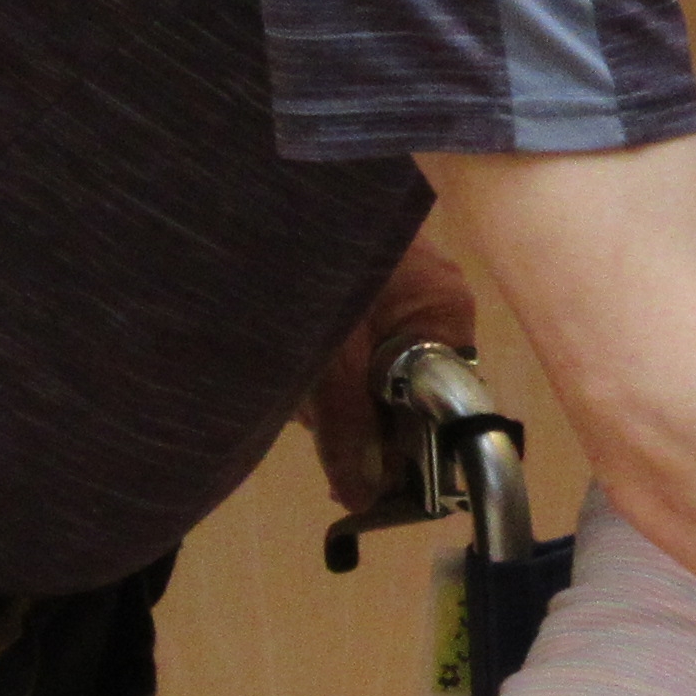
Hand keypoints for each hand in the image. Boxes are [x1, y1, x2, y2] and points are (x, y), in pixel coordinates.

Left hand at [301, 230, 481, 511]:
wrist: (247, 194)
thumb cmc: (304, 268)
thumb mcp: (325, 361)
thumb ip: (347, 431)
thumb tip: (365, 501)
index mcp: (446, 313)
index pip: (449, 402)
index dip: (407, 449)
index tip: (362, 477)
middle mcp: (436, 299)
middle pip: (409, 387)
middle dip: (356, 414)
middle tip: (311, 418)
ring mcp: (402, 282)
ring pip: (376, 367)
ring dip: (331, 388)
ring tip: (290, 377)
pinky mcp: (364, 275)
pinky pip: (356, 338)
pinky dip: (325, 357)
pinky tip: (292, 356)